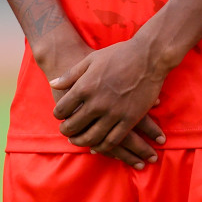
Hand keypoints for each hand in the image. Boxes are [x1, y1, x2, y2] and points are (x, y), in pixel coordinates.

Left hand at [50, 35, 168, 169]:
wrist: (148, 56)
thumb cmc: (119, 55)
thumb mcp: (91, 60)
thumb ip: (71, 75)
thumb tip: (53, 84)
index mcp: (85, 86)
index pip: (62, 109)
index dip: (58, 115)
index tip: (59, 116)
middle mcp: (97, 102)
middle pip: (74, 126)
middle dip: (67, 131)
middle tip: (66, 132)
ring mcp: (114, 112)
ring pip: (92, 137)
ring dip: (82, 142)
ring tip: (79, 140)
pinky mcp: (129, 119)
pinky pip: (112, 140)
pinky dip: (102, 146)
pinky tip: (98, 146)